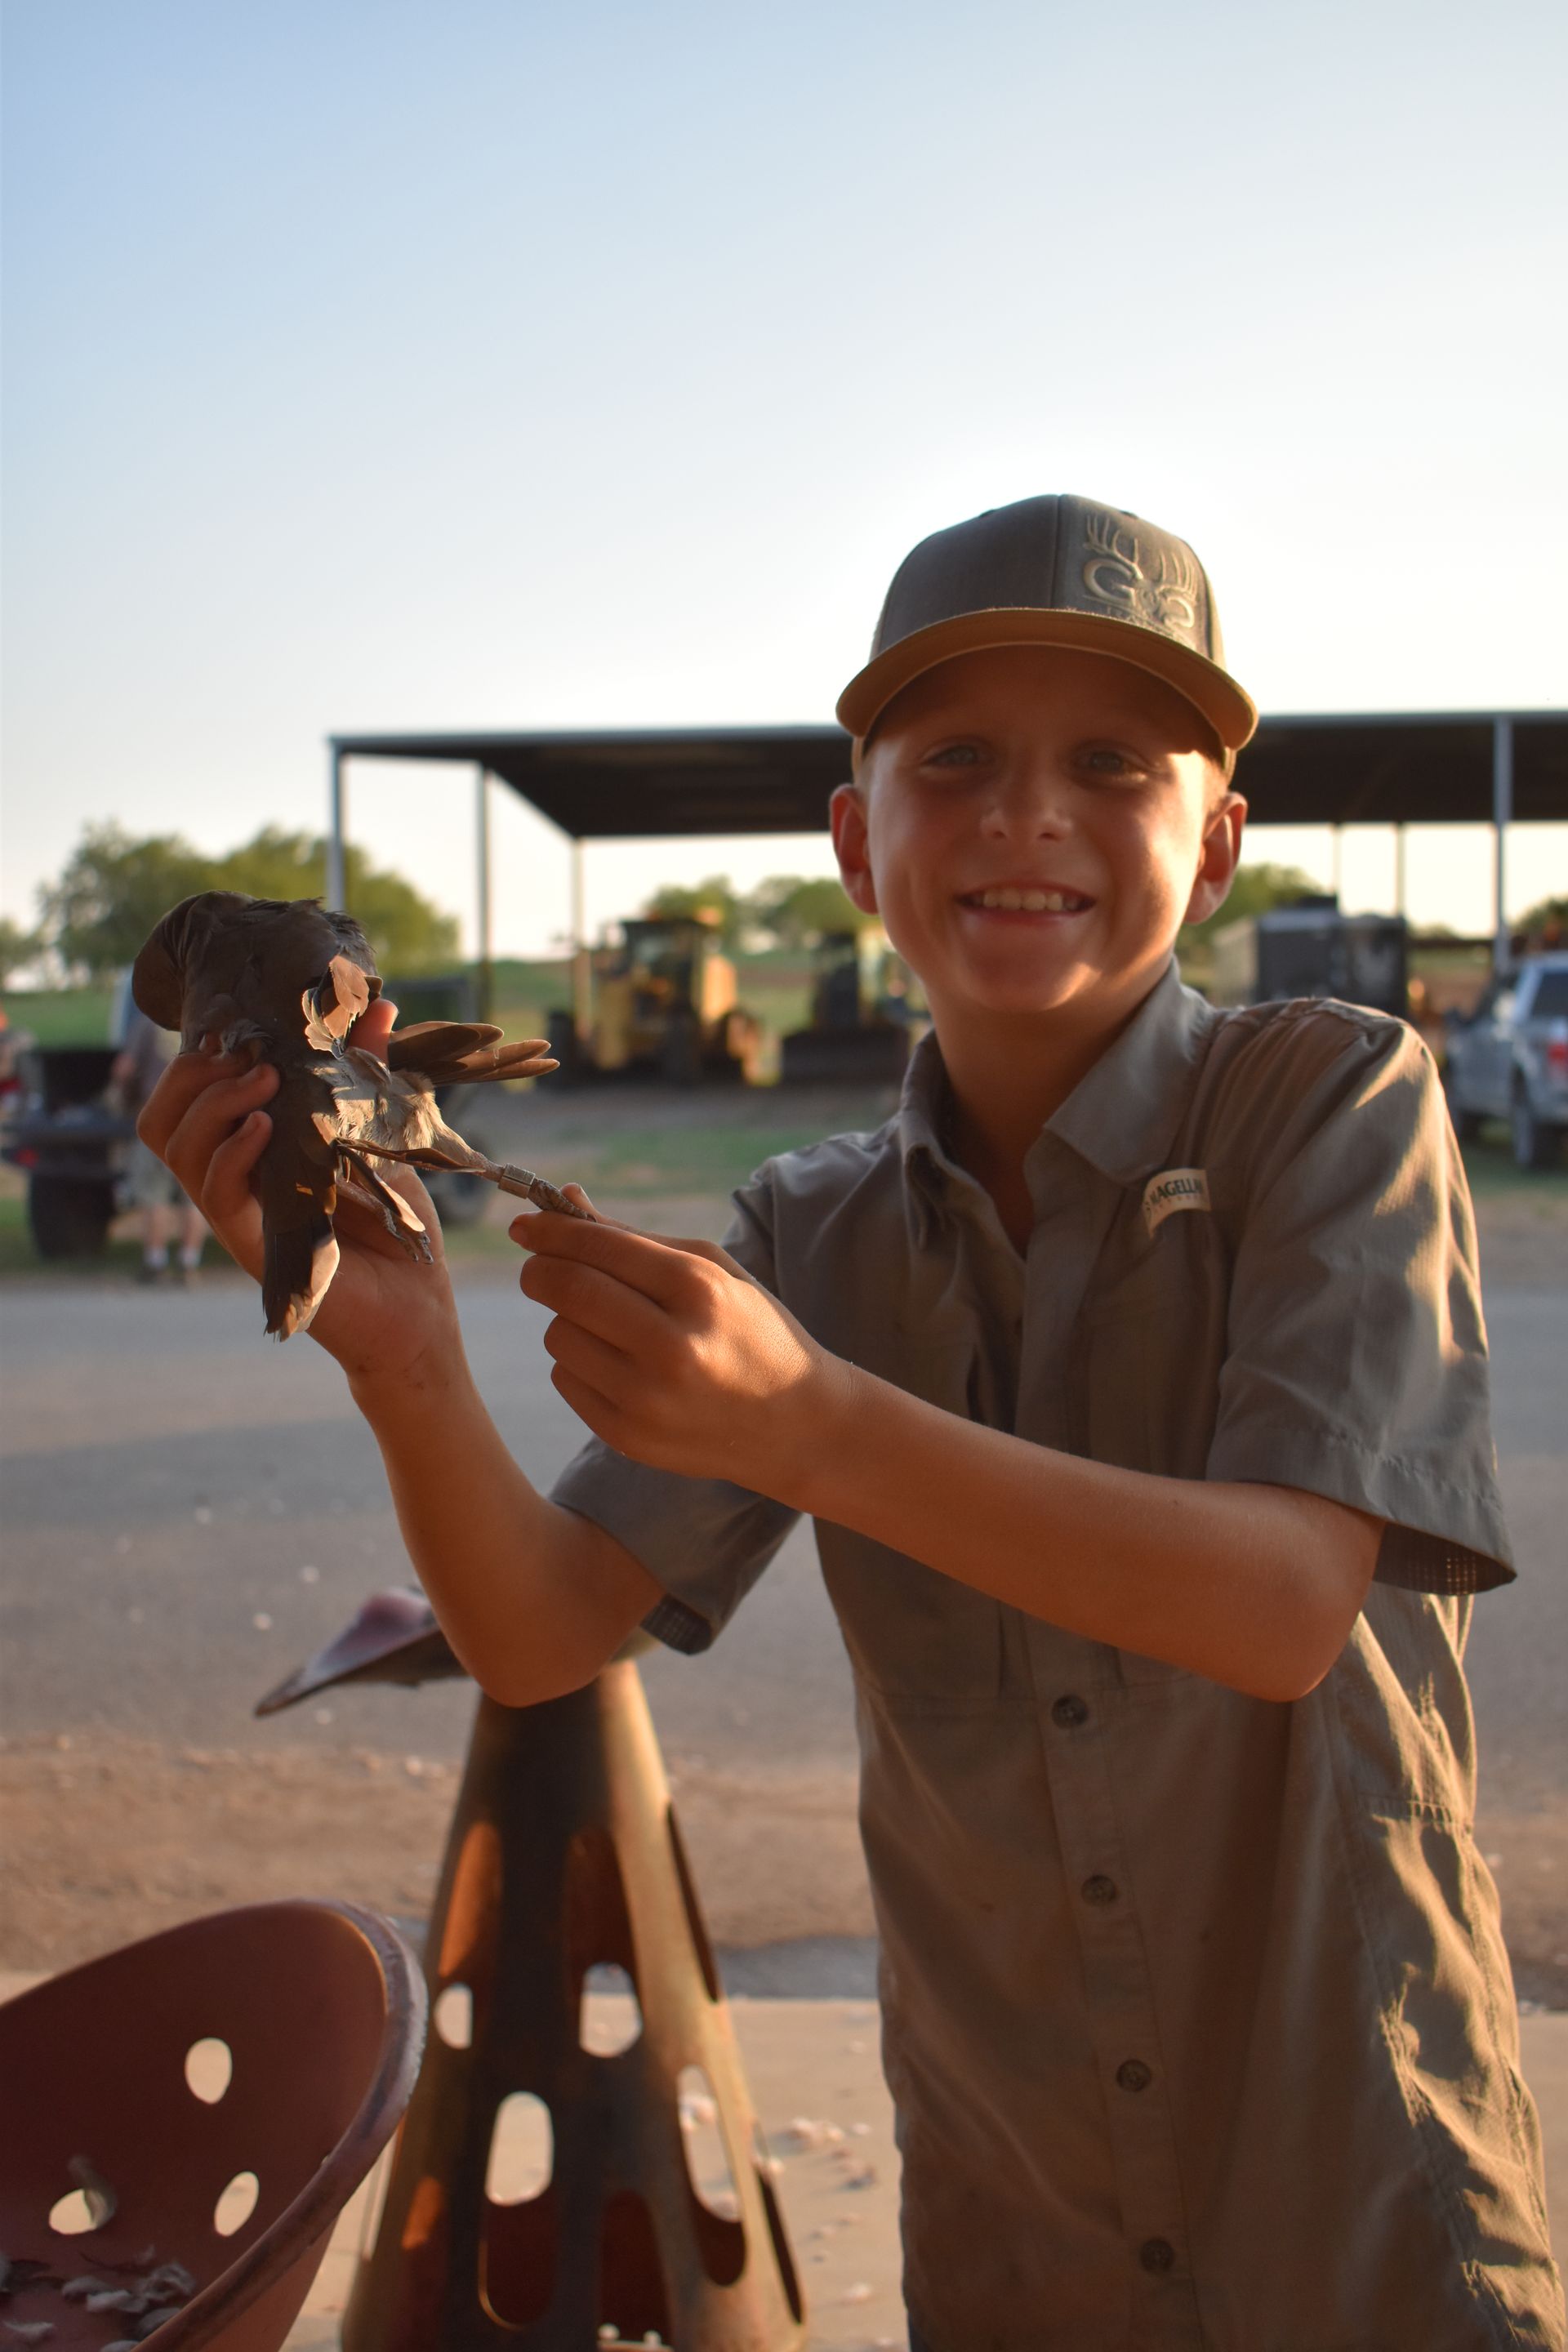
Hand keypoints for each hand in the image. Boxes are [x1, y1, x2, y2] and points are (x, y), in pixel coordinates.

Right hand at [137, 1000, 462, 1389]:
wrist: (417, 1307)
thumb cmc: (396, 1225)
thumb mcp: (382, 1133)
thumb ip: (370, 1072)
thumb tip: (381, 1002)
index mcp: (249, 1154)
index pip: (186, 1099)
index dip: (199, 1061)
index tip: (243, 1030)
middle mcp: (231, 1184)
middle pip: (163, 1122)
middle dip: (194, 1075)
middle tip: (249, 1055)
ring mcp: (236, 1217)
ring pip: (179, 1151)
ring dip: (215, 1103)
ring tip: (263, 1081)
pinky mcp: (254, 1246)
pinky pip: (218, 1193)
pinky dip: (233, 1152)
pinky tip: (265, 1128)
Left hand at [513, 1206, 853, 1499]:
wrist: (796, 1424)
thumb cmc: (751, 1333)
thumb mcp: (714, 1273)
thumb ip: (635, 1239)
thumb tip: (563, 1201)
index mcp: (699, 1292)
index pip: (600, 1247)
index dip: (551, 1231)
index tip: (525, 1224)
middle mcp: (672, 1347)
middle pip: (566, 1290)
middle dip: (539, 1270)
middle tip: (538, 1267)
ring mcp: (647, 1399)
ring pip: (558, 1336)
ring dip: (567, 1321)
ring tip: (609, 1326)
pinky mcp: (627, 1436)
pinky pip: (565, 1380)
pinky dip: (579, 1363)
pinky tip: (620, 1366)